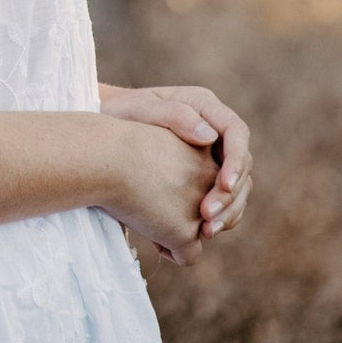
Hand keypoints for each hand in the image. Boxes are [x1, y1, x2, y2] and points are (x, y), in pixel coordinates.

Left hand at [99, 82, 252, 253]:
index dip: (237, 161)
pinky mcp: (200, 180)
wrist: (101, 135)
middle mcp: (213, 132)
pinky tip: (197, 235)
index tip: (225, 185)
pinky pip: (218, 200)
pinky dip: (214, 219)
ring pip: (235, 189)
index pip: (236, 134)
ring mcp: (209, 157)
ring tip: (207, 231)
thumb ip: (175, 116)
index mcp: (205, 108)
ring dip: (227, 212)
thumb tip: (210, 136)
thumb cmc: (118, 114)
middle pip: (241, 167)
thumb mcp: (141, 108)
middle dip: (231, 196)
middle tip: (209, 218)